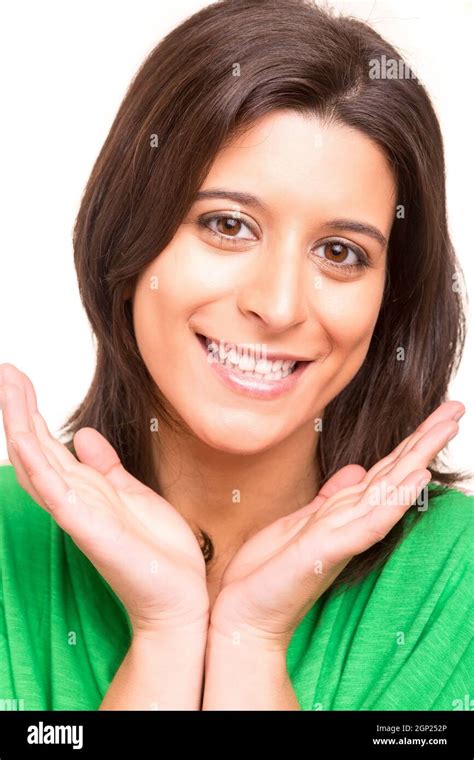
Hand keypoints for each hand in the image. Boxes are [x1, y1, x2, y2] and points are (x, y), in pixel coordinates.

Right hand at [0, 363, 209, 636]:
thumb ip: (107, 466)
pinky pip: (55, 492)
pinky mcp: (88, 528)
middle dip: (19, 407)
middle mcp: (74, 498)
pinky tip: (24, 438)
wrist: (178, 595)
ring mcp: (77, 513)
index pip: (48, 443)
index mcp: (86, 488)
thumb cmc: (157, 549)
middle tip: (6, 369)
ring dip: (20, 424)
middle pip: (36, 446)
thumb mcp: (133, 494)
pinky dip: (37, 464)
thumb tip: (84, 435)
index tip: (18, 377)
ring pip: (37, 462)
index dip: (31, 410)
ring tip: (9, 386)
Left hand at [210, 400, 464, 648]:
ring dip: (419, 458)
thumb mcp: (300, 522)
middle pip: (395, 472)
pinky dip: (394, 501)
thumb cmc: (270, 571)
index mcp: (343, 511)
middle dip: (426, 439)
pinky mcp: (329, 551)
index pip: (384, 469)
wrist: (245, 614)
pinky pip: (368, 523)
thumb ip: (330, 499)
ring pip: (389, 490)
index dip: (410, 440)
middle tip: (457, 408)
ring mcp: (343, 535)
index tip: (438, 413)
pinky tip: (416, 478)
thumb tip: (355, 470)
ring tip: (447, 428)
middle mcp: (350, 520)